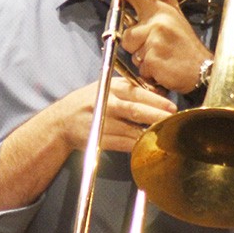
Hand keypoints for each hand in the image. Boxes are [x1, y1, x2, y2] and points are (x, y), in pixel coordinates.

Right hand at [58, 76, 176, 152]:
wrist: (61, 122)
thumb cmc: (89, 102)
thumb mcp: (106, 87)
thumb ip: (131, 89)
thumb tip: (160, 92)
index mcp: (110, 88)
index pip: (136, 92)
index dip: (156, 100)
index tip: (171, 106)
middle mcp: (106, 104)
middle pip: (134, 110)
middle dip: (156, 115)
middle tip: (172, 120)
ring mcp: (102, 123)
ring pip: (131, 130)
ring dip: (149, 133)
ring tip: (166, 133)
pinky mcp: (100, 140)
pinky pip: (124, 144)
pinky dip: (138, 145)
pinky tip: (149, 144)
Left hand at [104, 0, 211, 93]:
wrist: (202, 70)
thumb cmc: (188, 47)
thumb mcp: (179, 19)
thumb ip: (166, 1)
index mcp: (162, 12)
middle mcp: (157, 23)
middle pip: (127, 35)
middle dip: (135, 46)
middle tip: (155, 49)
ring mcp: (154, 41)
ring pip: (132, 53)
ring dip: (143, 60)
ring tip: (161, 58)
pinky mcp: (153, 60)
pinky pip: (140, 68)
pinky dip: (149, 72)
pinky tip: (163, 69)